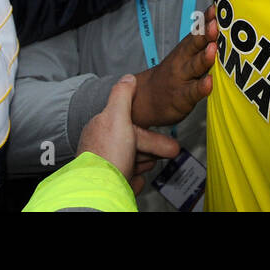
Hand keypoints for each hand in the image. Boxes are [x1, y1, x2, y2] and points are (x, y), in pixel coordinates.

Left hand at [78, 75, 180, 193]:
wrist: (99, 191)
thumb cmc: (107, 156)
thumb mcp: (117, 117)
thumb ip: (122, 95)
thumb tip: (128, 77)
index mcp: (101, 128)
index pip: (130, 126)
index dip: (151, 133)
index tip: (168, 139)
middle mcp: (101, 148)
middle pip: (134, 145)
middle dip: (152, 149)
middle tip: (171, 152)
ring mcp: (105, 167)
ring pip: (132, 162)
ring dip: (143, 163)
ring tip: (145, 166)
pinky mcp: (109, 184)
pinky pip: (127, 179)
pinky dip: (133, 179)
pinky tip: (134, 179)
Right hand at [132, 5, 217, 127]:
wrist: (147, 97)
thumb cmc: (174, 73)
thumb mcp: (184, 54)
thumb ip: (200, 41)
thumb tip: (220, 22)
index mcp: (185, 48)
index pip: (197, 31)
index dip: (206, 19)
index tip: (215, 8)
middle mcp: (183, 60)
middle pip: (194, 45)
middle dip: (205, 34)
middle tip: (215, 24)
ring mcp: (182, 78)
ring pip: (194, 66)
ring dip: (204, 57)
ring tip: (212, 49)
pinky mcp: (183, 97)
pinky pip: (193, 92)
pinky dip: (201, 87)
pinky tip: (209, 82)